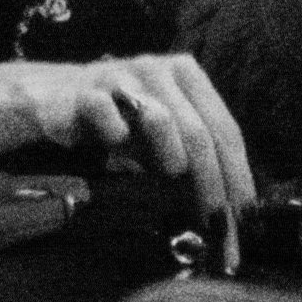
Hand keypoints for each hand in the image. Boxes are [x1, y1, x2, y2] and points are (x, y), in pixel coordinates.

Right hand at [0, 54, 255, 228]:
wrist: (58, 99)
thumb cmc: (124, 125)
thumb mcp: (167, 140)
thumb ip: (199, 165)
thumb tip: (234, 221)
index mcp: (188, 75)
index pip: (226, 131)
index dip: (238, 180)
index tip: (243, 225)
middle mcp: (159, 69)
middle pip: (199, 132)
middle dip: (212, 188)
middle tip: (215, 231)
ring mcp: (122, 76)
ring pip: (160, 119)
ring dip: (173, 157)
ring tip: (174, 181)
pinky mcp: (85, 90)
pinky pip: (106, 115)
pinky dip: (116, 135)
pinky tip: (118, 150)